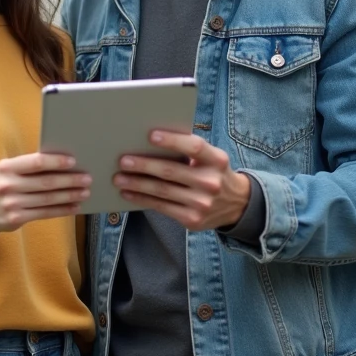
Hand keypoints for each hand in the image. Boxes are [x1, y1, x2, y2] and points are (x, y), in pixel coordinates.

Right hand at [0, 153, 91, 233]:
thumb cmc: (0, 185)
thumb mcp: (6, 170)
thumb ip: (27, 166)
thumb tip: (60, 163)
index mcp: (7, 167)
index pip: (36, 162)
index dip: (56, 162)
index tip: (73, 162)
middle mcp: (8, 185)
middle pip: (46, 182)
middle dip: (69, 180)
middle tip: (86, 179)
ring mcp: (12, 203)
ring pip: (48, 199)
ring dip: (69, 196)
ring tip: (84, 192)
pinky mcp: (16, 219)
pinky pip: (44, 213)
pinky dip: (62, 210)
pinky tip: (74, 207)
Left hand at [113, 131, 250, 230]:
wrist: (237, 204)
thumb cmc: (214, 172)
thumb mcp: (211, 158)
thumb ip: (190, 151)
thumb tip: (150, 142)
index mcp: (217, 160)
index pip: (194, 147)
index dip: (173, 141)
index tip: (151, 135)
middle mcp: (211, 182)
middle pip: (171, 171)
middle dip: (144, 165)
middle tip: (123, 160)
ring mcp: (202, 203)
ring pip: (162, 191)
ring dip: (137, 184)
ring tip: (119, 178)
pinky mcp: (192, 220)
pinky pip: (161, 207)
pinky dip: (142, 199)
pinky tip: (128, 193)